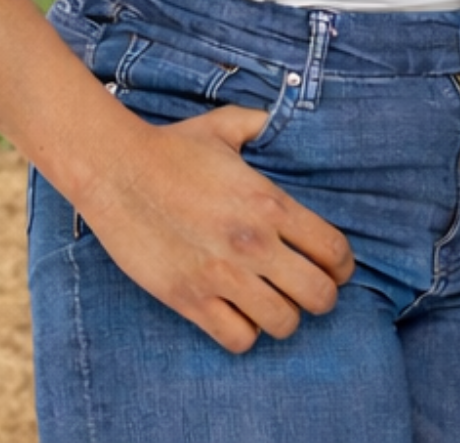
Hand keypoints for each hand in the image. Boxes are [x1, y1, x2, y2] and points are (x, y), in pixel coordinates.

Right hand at [76, 102, 355, 353]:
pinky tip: (239, 314)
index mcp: (270, 204)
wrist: (117, 171)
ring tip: (275, 304)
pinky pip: (237, 338)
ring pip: (282, 323)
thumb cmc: (173, 147)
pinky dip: (245, 333)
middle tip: (310, 289)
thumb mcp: (227, 126)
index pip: (333, 250)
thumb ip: (262, 125)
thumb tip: (279, 119)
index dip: (342, 265)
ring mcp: (222, 276)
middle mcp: (254, 244)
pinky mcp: (189, 300)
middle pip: (318, 295)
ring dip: (284, 317)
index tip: (336, 267)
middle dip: (322, 296)